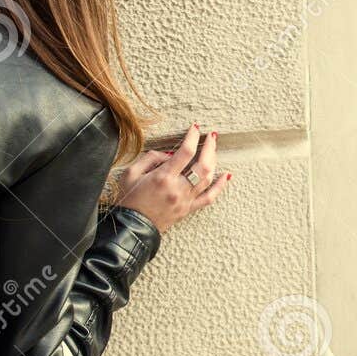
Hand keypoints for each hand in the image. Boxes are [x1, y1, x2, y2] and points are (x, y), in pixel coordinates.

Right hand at [112, 124, 229, 232]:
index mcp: (163, 178)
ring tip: (214, 149)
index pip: (186, 152)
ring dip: (214, 161)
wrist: (132, 227)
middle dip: (210, 147)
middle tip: (212, 136)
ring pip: (208, 178)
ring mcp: (185, 200)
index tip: (195, 127)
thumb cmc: (129, 200)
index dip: (192, 136)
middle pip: (203, 164)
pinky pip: (209, 197)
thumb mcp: (131, 173)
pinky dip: (220, 186)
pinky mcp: (188, 209)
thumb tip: (170, 155)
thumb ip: (151, 158)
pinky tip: (227, 176)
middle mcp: (178, 189)